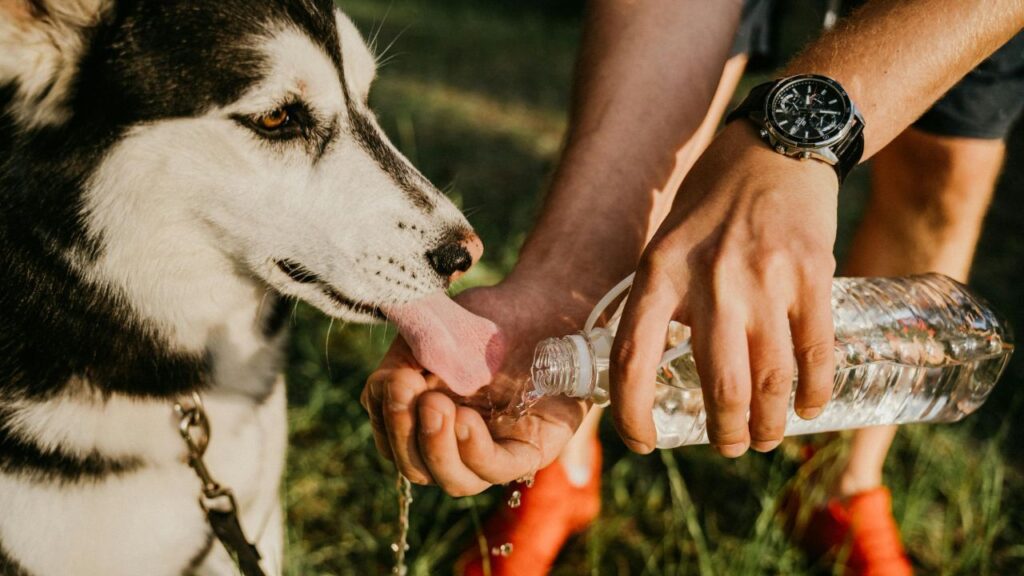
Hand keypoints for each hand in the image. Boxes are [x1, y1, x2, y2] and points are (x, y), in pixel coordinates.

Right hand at [361, 276, 594, 495]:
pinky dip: (474, 451)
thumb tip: (387, 386)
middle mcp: (456, 441)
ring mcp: (492, 450)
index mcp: (426, 417)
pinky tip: (465, 420)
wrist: (543, 306)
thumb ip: (405, 356)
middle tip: (408, 391)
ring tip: (438, 407)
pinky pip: (497, 470)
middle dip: (405, 433)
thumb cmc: (486, 319)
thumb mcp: (435, 330)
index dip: (386, 418)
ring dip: (436, 447)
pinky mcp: (528, 450)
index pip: (393, 440)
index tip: (393, 380)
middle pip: (416, 467)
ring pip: (454, 480)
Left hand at [610, 122, 838, 456]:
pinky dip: (813, 392)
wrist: (776, 145)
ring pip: (770, 380)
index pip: (633, 358)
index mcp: (660, 272)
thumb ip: (660, 302)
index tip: (641, 440)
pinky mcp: (812, 275)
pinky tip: (808, 408)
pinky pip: (816, 352)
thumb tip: (654, 370)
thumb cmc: (711, 201)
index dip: (632, 412)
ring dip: (768, 425)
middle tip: (728, 446)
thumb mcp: (665, 243)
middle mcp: (710, 281)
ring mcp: (765, 279)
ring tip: (764, 438)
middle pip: (720, 386)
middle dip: (725, 433)